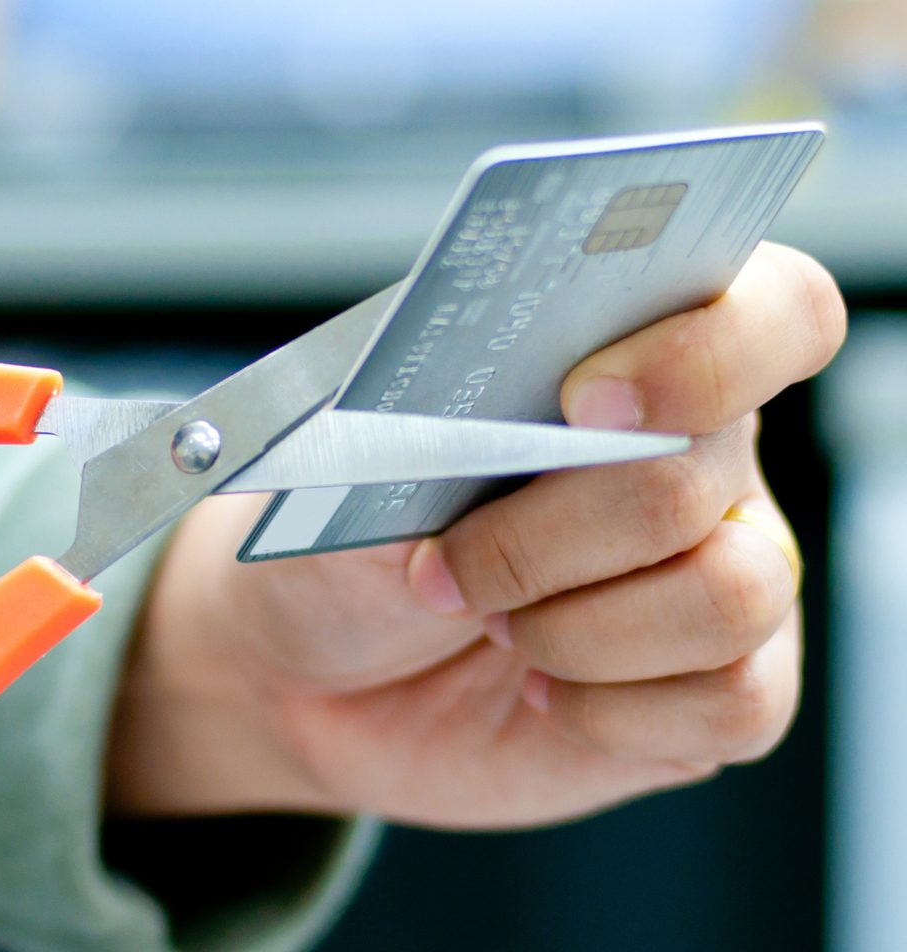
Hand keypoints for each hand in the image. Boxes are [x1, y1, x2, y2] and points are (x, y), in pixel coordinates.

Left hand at [110, 242, 843, 826]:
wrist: (308, 674)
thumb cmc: (341, 542)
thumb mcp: (350, 466)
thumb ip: (430, 422)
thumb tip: (477, 425)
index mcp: (635, 359)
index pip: (772, 311)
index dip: (705, 352)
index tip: (581, 401)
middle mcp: (707, 460)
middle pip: (703, 473)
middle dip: (549, 535)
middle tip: (447, 567)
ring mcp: (724, 576)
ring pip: (735, 595)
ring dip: (581, 628)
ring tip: (492, 626)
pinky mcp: (715, 695)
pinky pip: (734, 704)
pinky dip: (612, 710)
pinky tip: (542, 693)